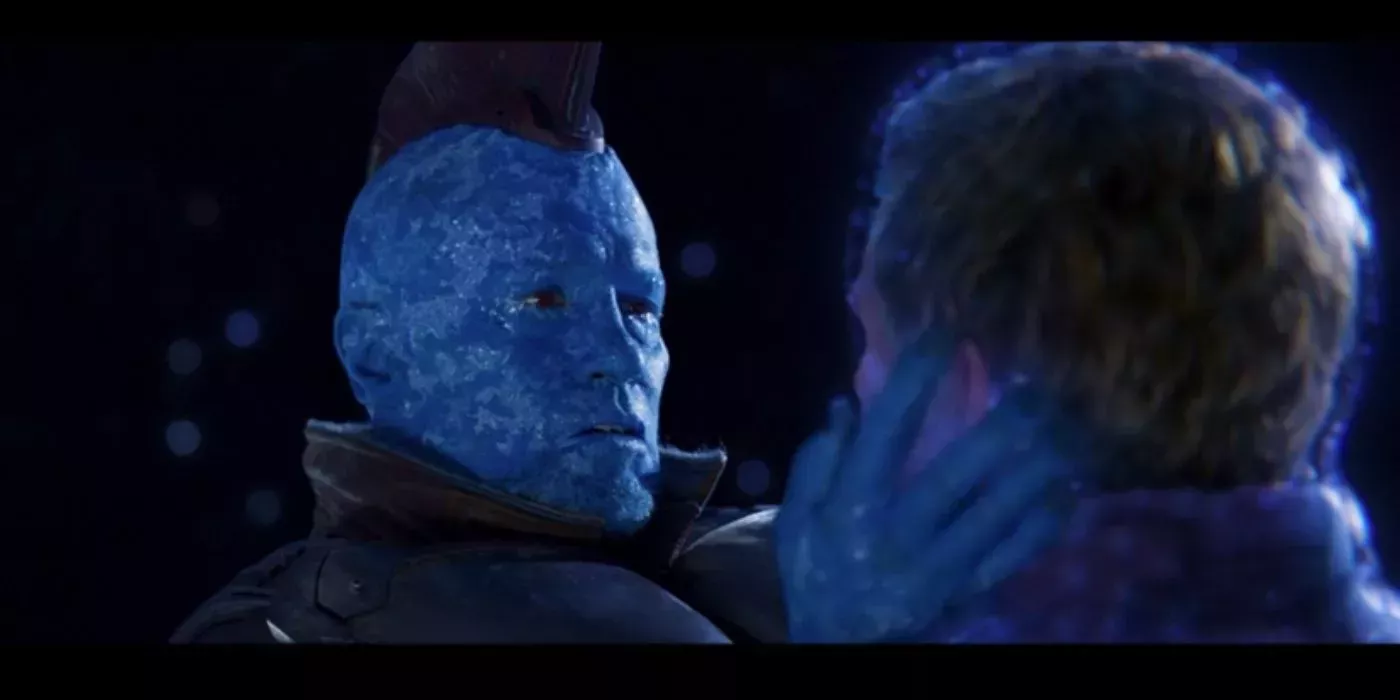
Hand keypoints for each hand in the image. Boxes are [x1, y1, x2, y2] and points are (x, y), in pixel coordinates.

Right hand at [774, 333, 1072, 642]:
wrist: (839, 646)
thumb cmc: (816, 570)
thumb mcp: (796, 519)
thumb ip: (817, 462)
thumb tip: (846, 403)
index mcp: (851, 508)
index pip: (886, 434)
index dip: (915, 382)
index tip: (944, 336)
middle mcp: (897, 535)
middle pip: (953, 476)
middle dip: (997, 430)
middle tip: (1033, 386)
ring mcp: (937, 568)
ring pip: (994, 515)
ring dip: (1034, 470)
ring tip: (1067, 428)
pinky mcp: (965, 591)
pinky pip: (1012, 557)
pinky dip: (1043, 525)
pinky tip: (1069, 491)